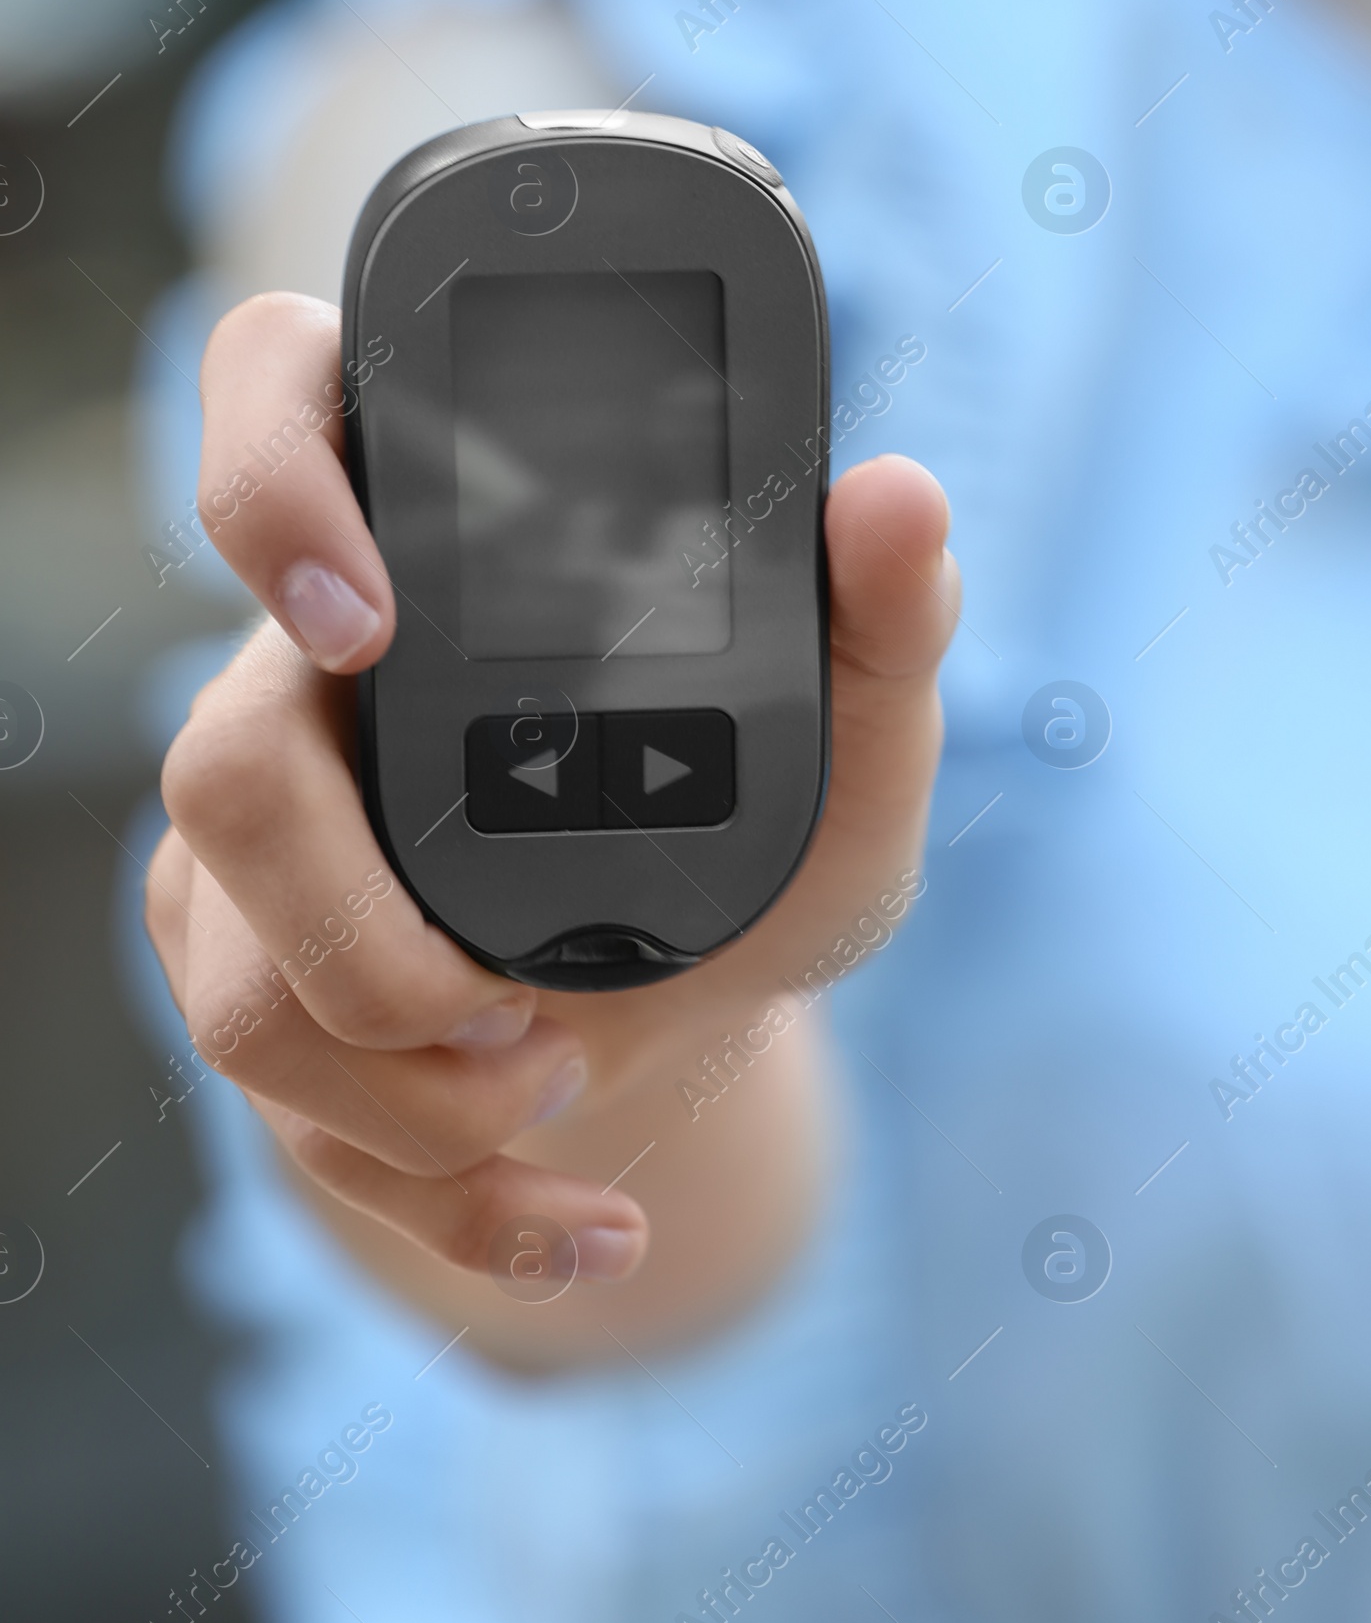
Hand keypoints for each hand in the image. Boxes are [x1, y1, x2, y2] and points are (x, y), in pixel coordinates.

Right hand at [150, 293, 956, 1292]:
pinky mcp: (266, 991)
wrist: (696, 1003)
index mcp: (433, 554)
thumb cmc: (757, 843)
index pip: (273, 398)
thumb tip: (898, 501)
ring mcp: (265, 852)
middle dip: (363, 940)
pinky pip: (296, 1123)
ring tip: (568, 1085)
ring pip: (238, 986)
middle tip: (517, 1005)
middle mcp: (313, 682)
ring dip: (412, 1096)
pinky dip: (456, 1203)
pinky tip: (592, 1225)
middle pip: (221, 771)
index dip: (266, 483)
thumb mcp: (849, 752)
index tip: (365, 624)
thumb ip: (880, 632)